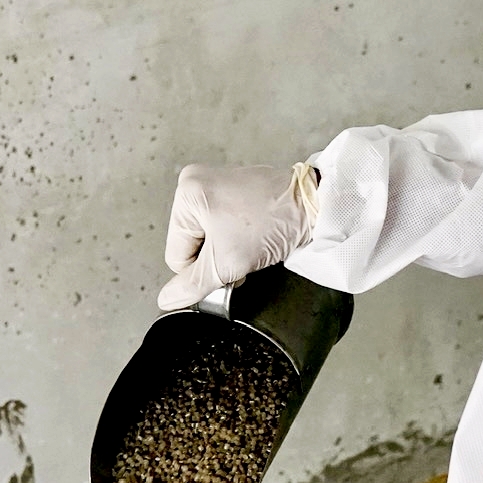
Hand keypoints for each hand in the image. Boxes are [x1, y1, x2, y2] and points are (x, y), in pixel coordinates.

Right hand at [157, 164, 318, 310]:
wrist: (314, 205)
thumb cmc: (273, 222)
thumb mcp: (226, 262)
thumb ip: (192, 285)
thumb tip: (167, 300)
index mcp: (186, 193)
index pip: (176, 255)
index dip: (202, 270)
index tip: (228, 263)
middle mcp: (196, 182)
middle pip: (192, 245)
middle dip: (216, 257)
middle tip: (242, 252)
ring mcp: (216, 183)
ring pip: (209, 238)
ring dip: (227, 249)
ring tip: (251, 243)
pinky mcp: (235, 188)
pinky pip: (224, 224)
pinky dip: (238, 236)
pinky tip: (255, 234)